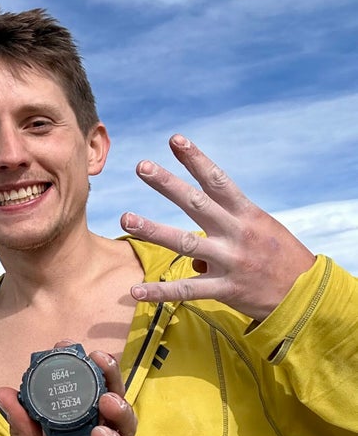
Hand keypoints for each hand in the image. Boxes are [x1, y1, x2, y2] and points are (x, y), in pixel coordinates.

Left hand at [0, 347, 144, 435]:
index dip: (69, 374)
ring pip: (121, 424)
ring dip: (115, 405)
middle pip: (102, 403)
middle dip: (101, 378)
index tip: (62, 347)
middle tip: (96, 357)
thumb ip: (23, 433)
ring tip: (104, 395)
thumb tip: (5, 390)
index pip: (70, 399)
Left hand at [120, 134, 315, 321]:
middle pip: (197, 203)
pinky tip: (136, 290)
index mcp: (247, 214)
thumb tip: (193, 252)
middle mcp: (237, 233)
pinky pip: (188, 290)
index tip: (175, 139)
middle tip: (141, 166)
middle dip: (168, 184)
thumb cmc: (280, 258)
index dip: (196, 159)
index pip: (218, 180)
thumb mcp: (261, 232)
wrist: (308, 295)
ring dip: (153, 231)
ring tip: (126, 219)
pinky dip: (160, 291)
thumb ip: (227, 230)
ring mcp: (231, 261)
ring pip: (186, 243)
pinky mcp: (227, 289)